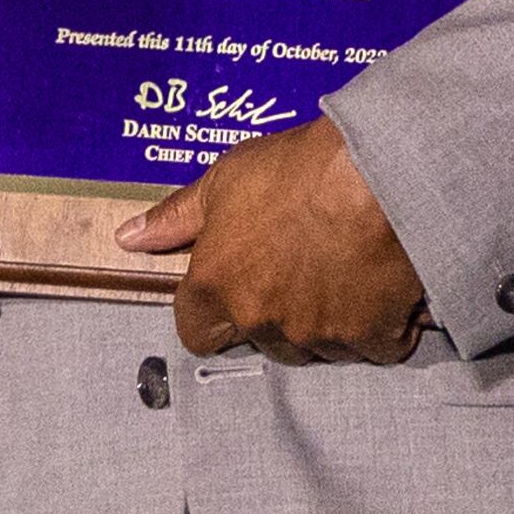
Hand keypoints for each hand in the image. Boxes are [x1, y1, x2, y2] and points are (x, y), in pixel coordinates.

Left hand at [118, 115, 427, 363]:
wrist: (378, 173)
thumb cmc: (298, 169)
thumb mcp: (226, 179)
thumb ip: (177, 217)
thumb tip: (129, 238)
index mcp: (216, 287)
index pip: (197, 333)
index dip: (215, 313)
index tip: (238, 287)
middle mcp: (262, 321)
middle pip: (263, 338)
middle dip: (278, 312)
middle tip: (303, 263)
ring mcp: (318, 335)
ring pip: (318, 345)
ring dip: (328, 320)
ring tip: (347, 265)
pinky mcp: (370, 337)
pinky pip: (372, 344)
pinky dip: (379, 323)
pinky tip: (384, 282)